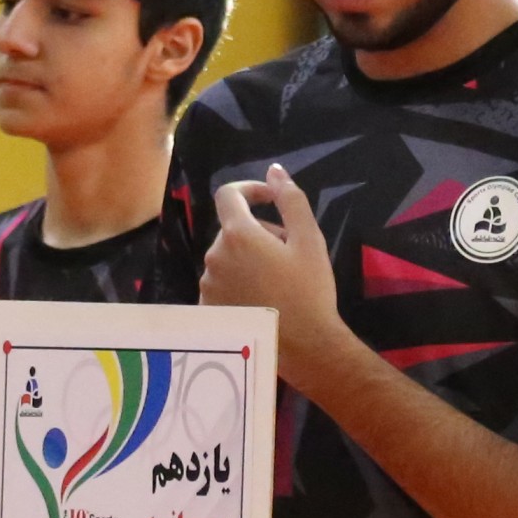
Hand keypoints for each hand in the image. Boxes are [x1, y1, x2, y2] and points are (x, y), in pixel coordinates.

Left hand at [202, 161, 349, 384]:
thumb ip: (291, 200)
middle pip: (233, 230)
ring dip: (248, 259)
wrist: (304, 346)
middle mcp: (215, 256)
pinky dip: (238, 282)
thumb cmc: (310, 291)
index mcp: (238, 234)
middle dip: (258, 232)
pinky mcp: (208, 308)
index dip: (249, 190)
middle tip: (290, 252)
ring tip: (279, 280)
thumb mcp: (309, 240)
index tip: (270, 199)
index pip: (229, 194)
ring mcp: (208, 284)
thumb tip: (275, 171)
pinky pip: (221, 283)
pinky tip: (263, 299)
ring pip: (227, 258)